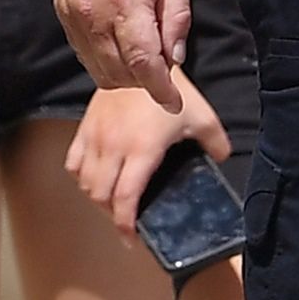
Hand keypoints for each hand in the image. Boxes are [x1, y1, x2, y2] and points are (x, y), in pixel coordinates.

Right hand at [53, 0, 190, 109]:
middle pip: (120, 74)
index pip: (143, 63)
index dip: (160, 89)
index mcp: (127, 4)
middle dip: (144, 80)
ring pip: (99, 70)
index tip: (173, 102)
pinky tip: (118, 43)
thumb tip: (173, 59)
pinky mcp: (63, 15)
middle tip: (161, 63)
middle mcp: (95, 16)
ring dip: (123, 74)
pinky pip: (83, 53)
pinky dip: (103, 59)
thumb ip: (176, 20)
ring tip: (140, 52)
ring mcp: (74, 17)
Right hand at [66, 74, 232, 237]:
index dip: (125, 225)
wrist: (141, 61)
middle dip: (112, 216)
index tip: (131, 239)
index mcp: (141, 150)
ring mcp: (95, 137)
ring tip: (112, 203)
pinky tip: (94, 179)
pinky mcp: (84, 128)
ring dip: (97, 198)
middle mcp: (113, 147)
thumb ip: (215, 142)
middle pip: (101, 197)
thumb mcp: (202, 116)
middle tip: (125, 221)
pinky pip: (73, 162)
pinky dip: (81, 177)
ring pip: (85, 183)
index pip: (125, 199)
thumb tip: (225, 159)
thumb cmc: (172, 91)